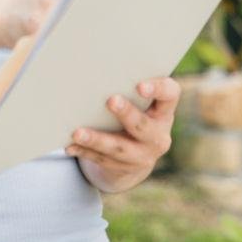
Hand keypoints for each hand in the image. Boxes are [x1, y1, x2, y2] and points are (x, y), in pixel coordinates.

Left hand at [70, 76, 178, 194]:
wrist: (139, 155)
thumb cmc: (137, 114)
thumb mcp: (143, 103)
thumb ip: (129, 89)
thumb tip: (98, 73)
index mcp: (164, 112)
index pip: (170, 94)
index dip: (158, 89)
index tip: (140, 85)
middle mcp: (158, 136)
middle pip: (142, 125)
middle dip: (126, 114)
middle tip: (111, 100)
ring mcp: (142, 156)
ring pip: (119, 148)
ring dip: (97, 139)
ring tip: (77, 132)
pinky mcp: (124, 168)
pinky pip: (101, 160)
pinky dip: (85, 152)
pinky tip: (70, 146)